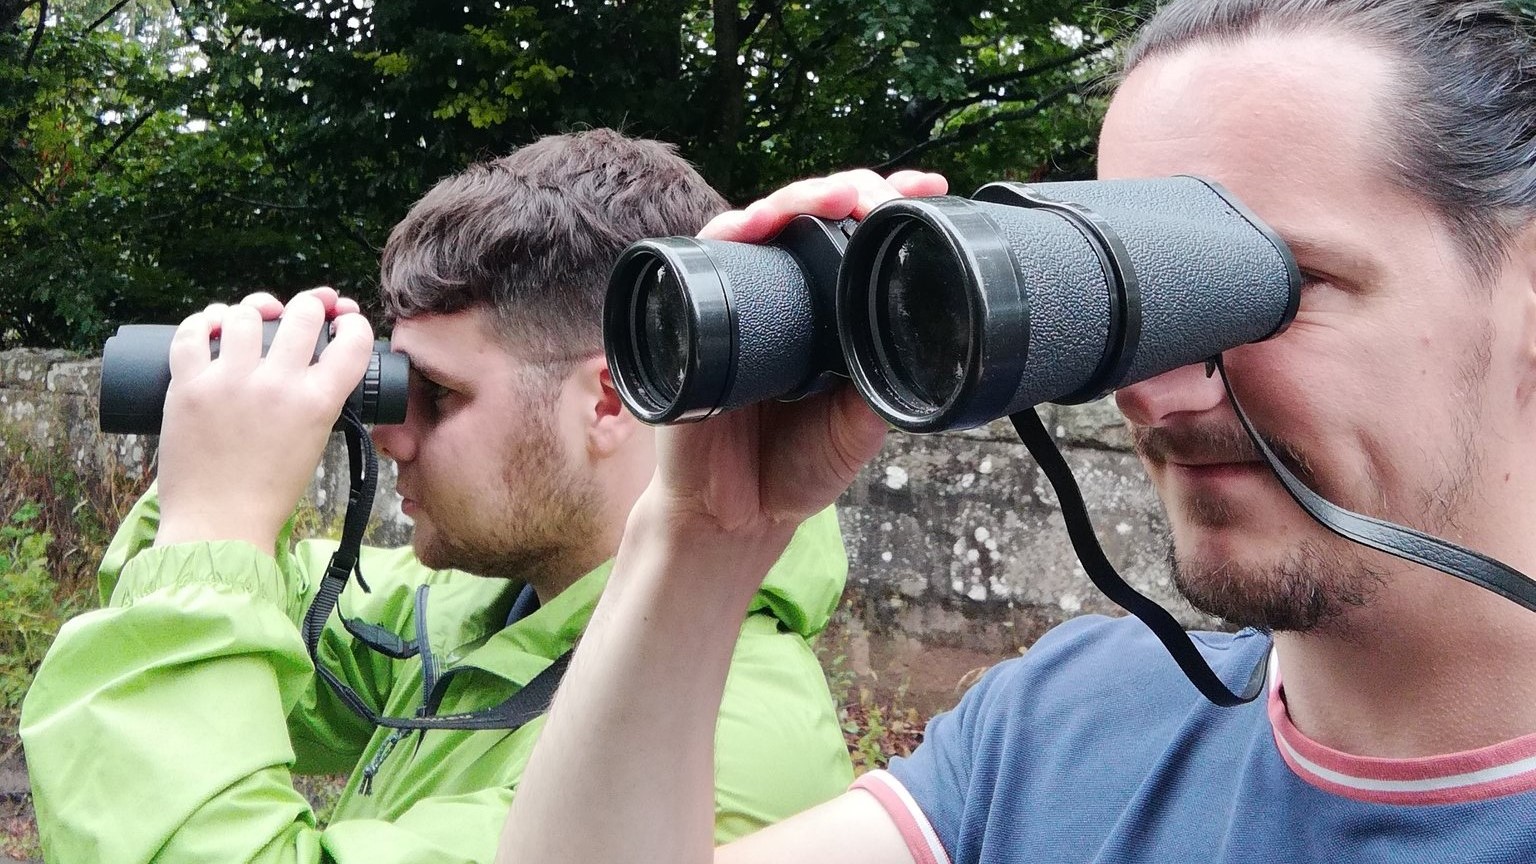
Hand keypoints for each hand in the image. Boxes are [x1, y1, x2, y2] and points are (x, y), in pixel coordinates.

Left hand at [153, 287, 372, 550]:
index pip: (352, 340)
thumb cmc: (268, 491)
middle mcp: (276, 385)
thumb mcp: (314, 442)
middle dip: (309, 304)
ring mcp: (229, 382)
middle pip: (301, 312)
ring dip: (255, 310)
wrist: (218, 524)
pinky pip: (194, 332)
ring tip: (255, 319)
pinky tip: (213, 324)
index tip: (343, 321)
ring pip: (245, 314)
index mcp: (317, 403)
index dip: (352, 322)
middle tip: (304, 311)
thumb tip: (309, 361)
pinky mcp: (188, 386)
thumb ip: (316, 400)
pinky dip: (205, 320)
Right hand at [642, 169, 948, 551]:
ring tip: (831, 198)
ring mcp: (733, 300)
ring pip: (760, 224)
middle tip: (878, 191)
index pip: (856, 242)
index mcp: (825, 314)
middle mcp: (779, 296)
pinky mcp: (687, 315)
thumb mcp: (857, 427)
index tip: (929, 189)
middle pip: (808, 218)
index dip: (888, 207)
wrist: (731, 517)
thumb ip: (880, 386)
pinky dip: (727, 233)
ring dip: (794, 200)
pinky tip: (752, 223)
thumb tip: (916, 344)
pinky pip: (701, 261)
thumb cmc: (791, 469)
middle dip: (845, 189)